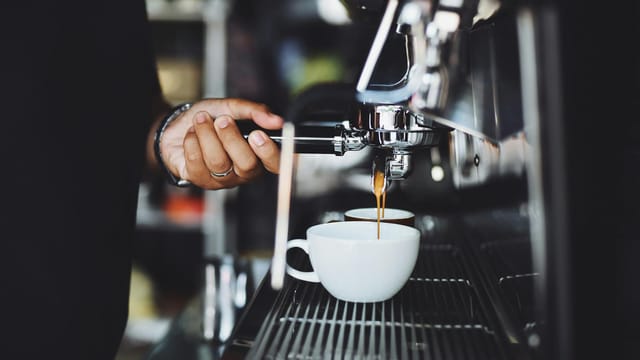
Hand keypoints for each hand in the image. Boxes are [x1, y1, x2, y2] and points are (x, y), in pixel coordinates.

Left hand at [159, 98, 283, 189]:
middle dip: (232, 138)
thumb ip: (254, 111)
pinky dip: (192, 141)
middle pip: (247, 165)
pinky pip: (197, 161)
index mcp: (258, 155)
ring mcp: (222, 179)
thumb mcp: (232, 107)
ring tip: (201, 120)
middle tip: (222, 120)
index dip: (269, 152)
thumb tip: (275, 120)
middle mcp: (243, 171)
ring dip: (207, 134)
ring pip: (218, 161)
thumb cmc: (209, 118)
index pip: (276, 164)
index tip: (257, 134)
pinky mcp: (200, 180)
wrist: (178, 125)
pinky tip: (191, 134)